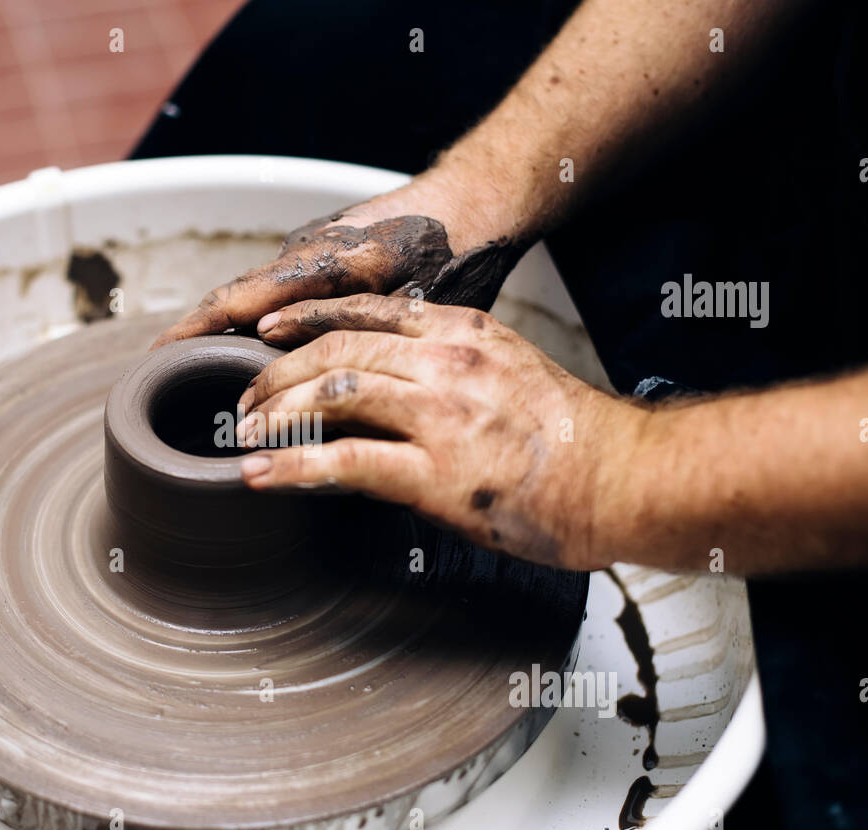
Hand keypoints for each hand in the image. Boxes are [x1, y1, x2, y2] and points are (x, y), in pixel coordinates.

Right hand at [151, 172, 525, 347]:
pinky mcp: (327, 253)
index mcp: (319, 264)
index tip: (154, 358)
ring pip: (259, 298)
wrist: (477, 203)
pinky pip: (280, 291)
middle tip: (165, 379)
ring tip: (201, 375)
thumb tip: (289, 369)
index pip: (235, 300)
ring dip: (229, 332)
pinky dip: (259, 321)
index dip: (192, 332)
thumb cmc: (454, 252)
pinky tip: (256, 351)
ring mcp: (313, 250)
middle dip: (197, 336)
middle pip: (235, 299)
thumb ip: (350, 328)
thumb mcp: (409, 303)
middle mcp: (304, 252)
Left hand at [234, 295, 648, 569]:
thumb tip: (396, 381)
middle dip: (278, 373)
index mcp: (463, 332)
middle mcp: (447, 362)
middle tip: (245, 401)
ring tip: (245, 437)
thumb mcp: (510, 371)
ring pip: (333, 393)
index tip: (267, 331)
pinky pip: (345, 460)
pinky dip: (292, 465)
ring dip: (276, 414)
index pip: (368, 311)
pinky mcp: (436, 471)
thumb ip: (450, 367)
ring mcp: (440, 414)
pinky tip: (262, 475)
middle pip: (337, 349)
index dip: (307, 319)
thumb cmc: (571, 437)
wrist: (622, 480)